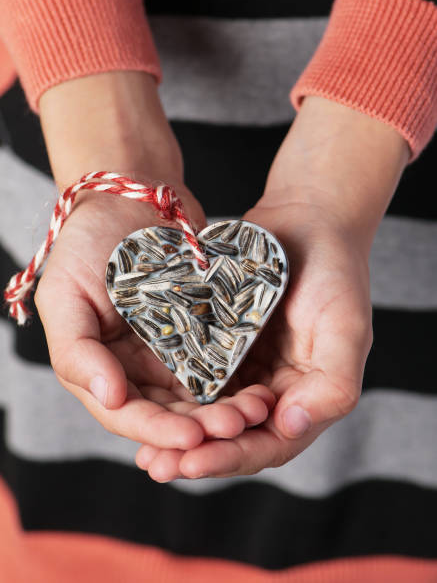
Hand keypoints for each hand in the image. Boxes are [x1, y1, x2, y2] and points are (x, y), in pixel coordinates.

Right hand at [35, 71, 273, 452]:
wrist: (131, 197)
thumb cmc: (86, 242)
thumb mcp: (64, 296)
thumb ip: (76, 351)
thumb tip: (109, 397)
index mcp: (100, 367)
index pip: (126, 413)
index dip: (157, 430)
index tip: (192, 437)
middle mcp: (136, 368)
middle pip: (169, 412)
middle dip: (202, 426)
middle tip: (237, 427)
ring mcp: (170, 350)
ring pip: (199, 394)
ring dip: (226, 408)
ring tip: (255, 410)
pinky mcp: (200, 331)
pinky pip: (220, 362)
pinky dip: (238, 378)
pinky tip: (261, 386)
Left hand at [136, 198, 371, 477]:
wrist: (307, 221)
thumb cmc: (335, 272)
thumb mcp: (346, 327)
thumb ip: (332, 384)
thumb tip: (292, 426)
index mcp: (306, 397)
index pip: (270, 442)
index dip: (232, 456)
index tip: (191, 464)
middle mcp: (273, 391)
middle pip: (233, 437)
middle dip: (196, 455)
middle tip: (156, 466)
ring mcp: (246, 369)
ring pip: (209, 413)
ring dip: (178, 434)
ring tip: (144, 450)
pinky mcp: (221, 346)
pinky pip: (195, 375)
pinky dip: (173, 394)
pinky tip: (144, 402)